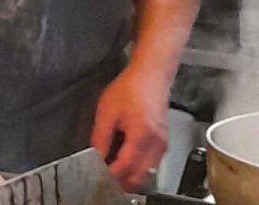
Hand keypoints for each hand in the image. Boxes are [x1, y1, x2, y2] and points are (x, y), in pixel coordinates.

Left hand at [91, 62, 170, 191]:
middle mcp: (157, 145)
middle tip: (103, 178)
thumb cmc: (129, 89)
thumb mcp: (107, 112)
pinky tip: (124, 161)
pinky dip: (138, 167)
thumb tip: (95, 157)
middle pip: (140, 176)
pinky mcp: (163, 143)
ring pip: (147, 172)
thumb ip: (100, 137)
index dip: (110, 175)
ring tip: (111, 170)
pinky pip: (152, 164)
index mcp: (141, 136)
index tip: (97, 178)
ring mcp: (163, 145)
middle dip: (122, 181)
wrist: (151, 77)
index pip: (126, 166)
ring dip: (130, 175)